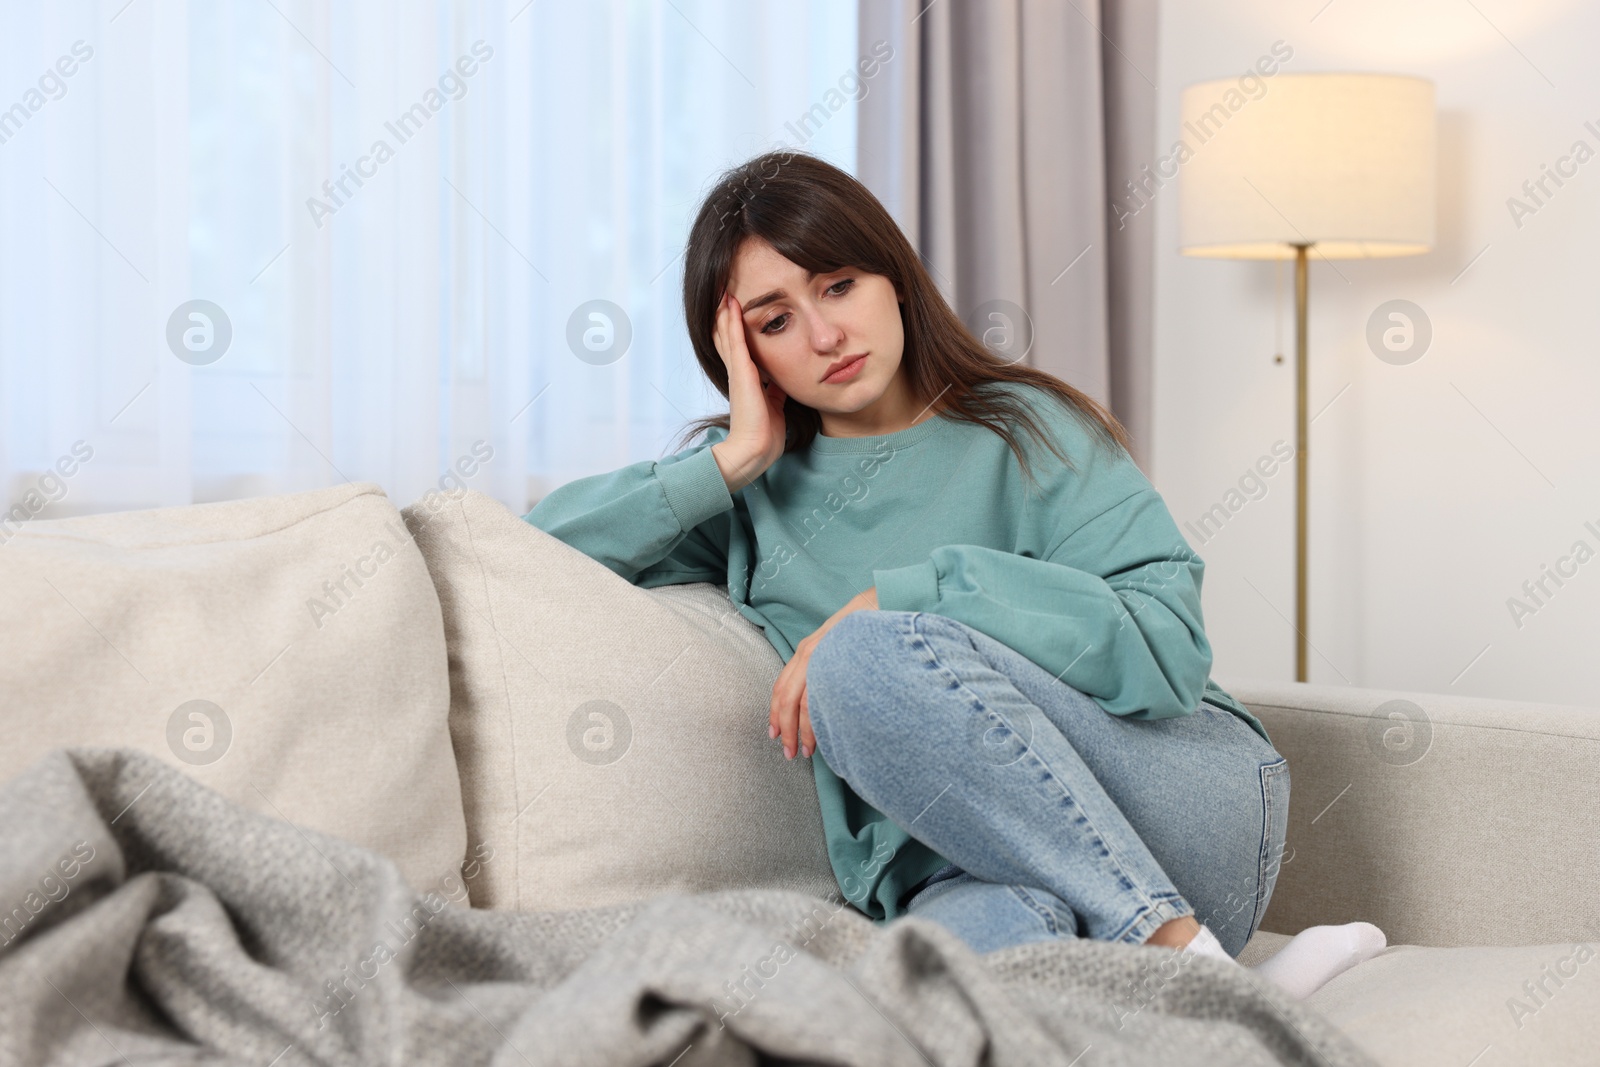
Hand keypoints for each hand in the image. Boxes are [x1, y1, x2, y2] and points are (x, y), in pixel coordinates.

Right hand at [711, 291, 787, 490]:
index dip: (734, 329)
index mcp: (746, 381)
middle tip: (723, 292)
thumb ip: (775, 391)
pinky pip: (735, 341)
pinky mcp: (741, 372)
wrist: (755, 449)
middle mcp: (738, 373)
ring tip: (723, 290)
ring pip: (727, 334)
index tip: (735, 309)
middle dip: (725, 316)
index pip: (738, 348)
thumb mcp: (775, 405)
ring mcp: (738, 371)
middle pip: (727, 337)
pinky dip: (732, 321)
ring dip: (725, 311)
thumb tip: (782, 382)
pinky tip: (730, 304)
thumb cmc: (765, 433)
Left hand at [770, 587, 878, 759]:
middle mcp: (809, 653)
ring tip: (807, 750)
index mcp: (806, 651)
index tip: (775, 733)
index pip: (781, 687)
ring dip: (803, 731)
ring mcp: (824, 656)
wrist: (884, 601)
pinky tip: (825, 734)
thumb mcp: (837, 646)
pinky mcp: (840, 660)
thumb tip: (824, 699)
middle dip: (786, 729)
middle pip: (787, 698)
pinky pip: (826, 694)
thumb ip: (826, 667)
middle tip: (788, 752)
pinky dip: (822, 719)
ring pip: (805, 702)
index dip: (775, 713)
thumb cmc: (864, 628)